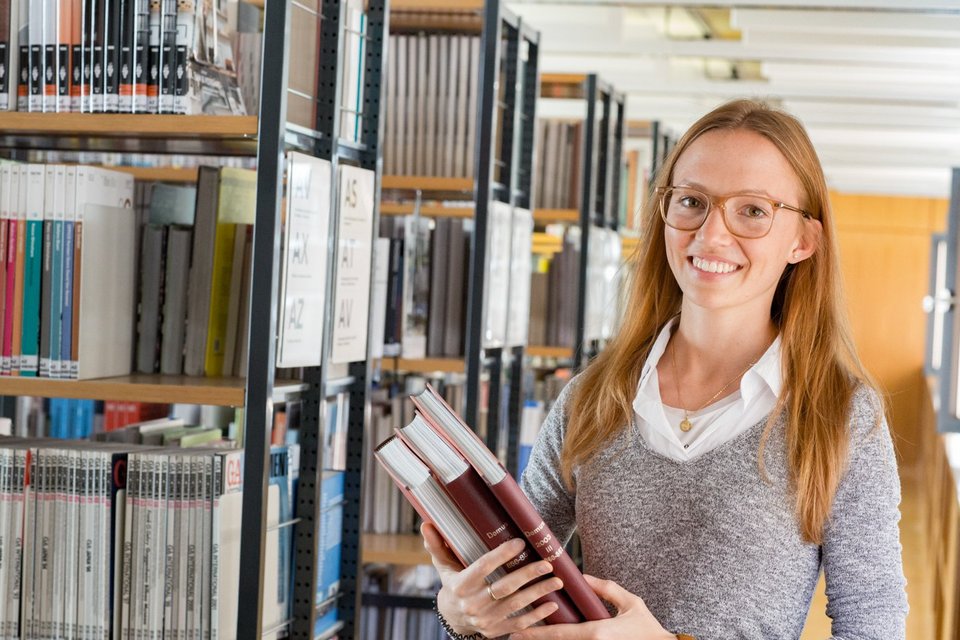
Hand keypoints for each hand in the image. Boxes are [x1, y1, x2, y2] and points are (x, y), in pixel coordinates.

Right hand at [421, 521, 563, 637]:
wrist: (453, 618)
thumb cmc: (453, 584)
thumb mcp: (444, 566)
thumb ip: (438, 546)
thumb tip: (426, 524)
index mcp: (461, 585)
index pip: (483, 567)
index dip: (501, 554)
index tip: (519, 542)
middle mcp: (473, 603)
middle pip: (504, 587)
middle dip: (528, 575)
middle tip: (547, 563)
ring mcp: (486, 619)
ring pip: (516, 605)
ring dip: (538, 593)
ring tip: (557, 581)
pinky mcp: (497, 630)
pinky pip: (520, 623)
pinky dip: (538, 615)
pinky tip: (553, 605)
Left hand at [506, 575, 674, 639]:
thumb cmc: (647, 627)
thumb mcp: (629, 602)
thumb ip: (605, 589)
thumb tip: (583, 577)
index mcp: (597, 632)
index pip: (560, 633)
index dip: (538, 632)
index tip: (519, 630)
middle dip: (536, 638)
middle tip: (513, 634)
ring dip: (548, 639)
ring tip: (525, 635)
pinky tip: (550, 636)